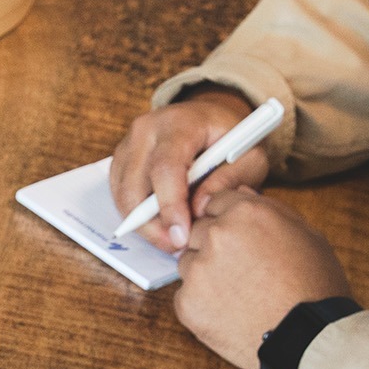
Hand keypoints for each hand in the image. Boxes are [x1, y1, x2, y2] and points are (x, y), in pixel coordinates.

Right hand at [109, 87, 266, 249]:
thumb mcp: (248, 157)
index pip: (165, 168)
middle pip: (134, 187)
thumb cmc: (231, 139)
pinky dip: (138, 217)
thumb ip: (228, 181)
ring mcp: (127, 145)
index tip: (181, 237)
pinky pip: (120, 198)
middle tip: (176, 247)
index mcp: (179, 123)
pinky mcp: (119, 162)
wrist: (209, 121)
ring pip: (123, 197)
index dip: (170, 206)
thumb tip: (198, 210)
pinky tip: (162, 222)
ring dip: (144, 225)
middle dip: (152, 226)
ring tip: (172, 236)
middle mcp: (145, 130)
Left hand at [173, 188, 350, 368]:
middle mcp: (216, 235)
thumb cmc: (314, 286)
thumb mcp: (305, 233)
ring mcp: (197, 270)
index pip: (215, 201)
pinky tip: (229, 311)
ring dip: (205, 273)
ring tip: (239, 292)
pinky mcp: (186, 303)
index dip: (228, 220)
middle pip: (198, 230)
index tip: (241, 239)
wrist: (306, 338)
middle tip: (243, 270)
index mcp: (246, 212)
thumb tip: (240, 192)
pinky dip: (201, 302)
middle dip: (214, 245)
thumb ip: (267, 208)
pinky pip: (184, 294)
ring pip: (188, 262)